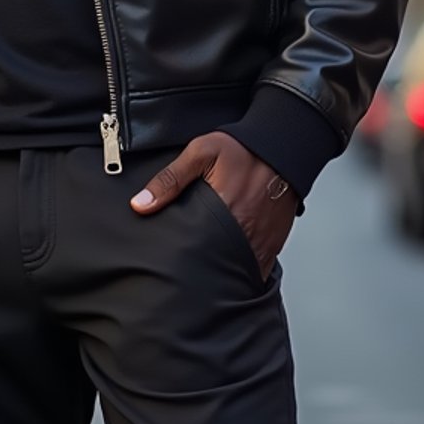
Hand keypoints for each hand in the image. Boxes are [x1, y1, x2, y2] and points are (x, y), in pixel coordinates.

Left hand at [129, 130, 297, 277]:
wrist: (283, 146)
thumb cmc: (243, 148)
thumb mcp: (201, 153)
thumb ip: (170, 179)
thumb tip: (140, 205)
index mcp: (223, 214)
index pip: (196, 253)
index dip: (182, 265)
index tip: (169, 270)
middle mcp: (244, 234)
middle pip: (216, 268)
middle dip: (201, 275)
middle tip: (184, 277)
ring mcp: (261, 243)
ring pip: (237, 273)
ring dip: (223, 274)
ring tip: (205, 276)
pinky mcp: (274, 243)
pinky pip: (258, 269)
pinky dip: (244, 272)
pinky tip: (230, 269)